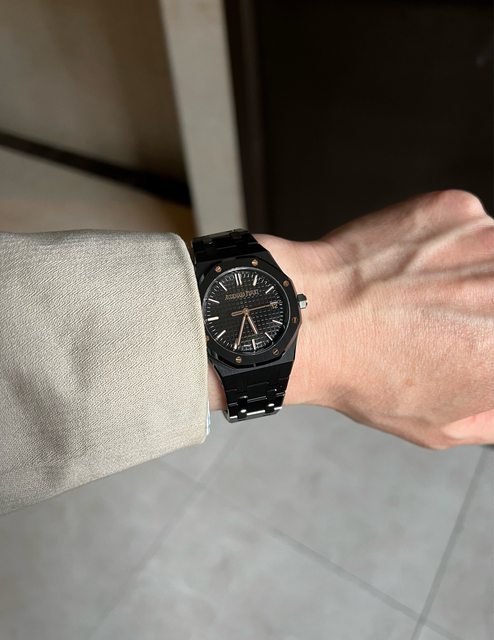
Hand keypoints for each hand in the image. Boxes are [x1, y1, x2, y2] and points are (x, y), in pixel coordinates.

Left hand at [208, 190, 493, 448]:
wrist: (309, 317)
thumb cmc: (366, 377)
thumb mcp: (440, 427)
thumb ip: (492, 415)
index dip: (488, 346)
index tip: (479, 344)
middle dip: (485, 311)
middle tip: (450, 322)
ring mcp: (489, 238)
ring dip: (476, 274)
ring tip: (422, 297)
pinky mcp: (456, 207)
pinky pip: (470, 226)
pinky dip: (447, 246)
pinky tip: (409, 269)